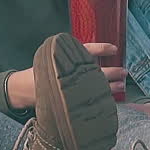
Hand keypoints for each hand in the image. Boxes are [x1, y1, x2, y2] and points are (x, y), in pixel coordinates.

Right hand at [6, 42, 126, 109]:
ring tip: (122, 85)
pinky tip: (110, 99)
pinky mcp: (68, 100)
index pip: (85, 50)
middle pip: (93, 71)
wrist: (26, 89)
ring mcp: (68, 86)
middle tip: (124, 72)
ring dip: (110, 86)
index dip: (101, 49)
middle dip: (111, 72)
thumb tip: (101, 53)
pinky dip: (100, 100)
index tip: (114, 49)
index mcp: (64, 58)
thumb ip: (74, 56)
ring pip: (94, 86)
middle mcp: (67, 71)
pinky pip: (88, 100)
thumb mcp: (55, 58)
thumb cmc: (45, 71)